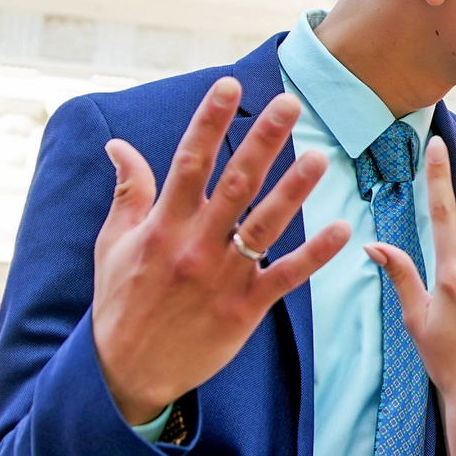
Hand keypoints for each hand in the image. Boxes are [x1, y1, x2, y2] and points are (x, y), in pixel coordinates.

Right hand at [91, 78, 351, 424]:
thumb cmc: (121, 300)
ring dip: (294, 190)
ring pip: (264, 225)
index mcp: (163, 225)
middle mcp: (195, 245)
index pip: (189, 161)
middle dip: (263, 141)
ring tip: (320, 156)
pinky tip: (340, 229)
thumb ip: (128, 192)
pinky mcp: (243, 310)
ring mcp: (221, 277)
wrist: (127, 371)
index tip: (229, 84)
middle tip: (291, 104)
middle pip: (235, 184)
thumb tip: (118, 144)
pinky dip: (313, 254)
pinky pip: (284, 277)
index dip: (209, 121)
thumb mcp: (114, 243)